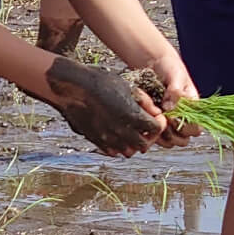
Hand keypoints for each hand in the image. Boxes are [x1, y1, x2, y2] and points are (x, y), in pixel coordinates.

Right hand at [44, 57, 164, 155]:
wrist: (73, 88)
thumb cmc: (100, 82)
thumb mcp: (127, 86)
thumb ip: (144, 102)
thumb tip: (155, 112)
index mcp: (133, 116)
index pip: (156, 129)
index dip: (160, 123)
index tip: (157, 117)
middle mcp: (122, 131)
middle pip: (145, 144)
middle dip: (149, 136)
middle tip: (147, 128)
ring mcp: (108, 139)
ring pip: (129, 151)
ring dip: (134, 144)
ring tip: (132, 133)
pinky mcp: (96, 141)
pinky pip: (113, 152)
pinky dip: (119, 147)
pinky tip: (118, 135)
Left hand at [146, 50, 200, 147]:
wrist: (154, 62)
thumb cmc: (169, 66)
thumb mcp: (175, 75)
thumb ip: (175, 91)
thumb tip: (170, 108)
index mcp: (193, 108)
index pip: (196, 129)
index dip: (186, 128)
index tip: (173, 118)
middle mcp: (183, 118)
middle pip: (184, 140)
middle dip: (173, 135)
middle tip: (162, 122)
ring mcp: (170, 122)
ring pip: (170, 142)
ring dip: (162, 136)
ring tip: (154, 121)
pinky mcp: (157, 123)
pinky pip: (157, 137)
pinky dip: (151, 133)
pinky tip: (146, 122)